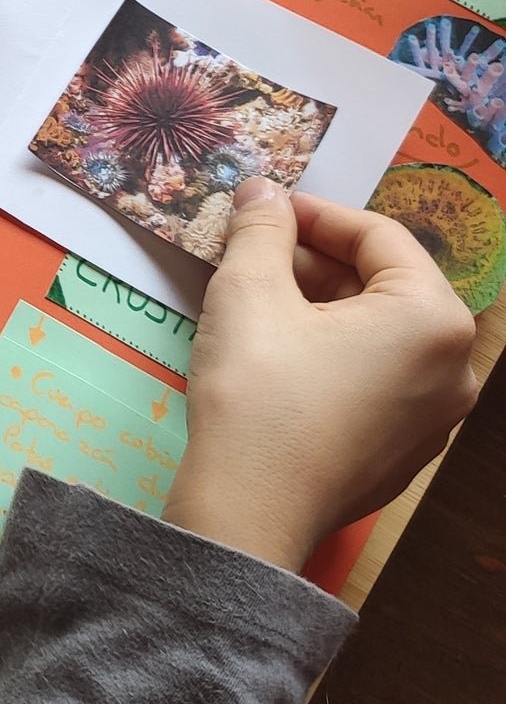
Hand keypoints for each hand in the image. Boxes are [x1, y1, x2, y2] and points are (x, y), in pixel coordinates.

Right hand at [164, 177, 478, 573]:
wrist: (248, 512)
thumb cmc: (259, 393)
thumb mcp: (248, 290)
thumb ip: (261, 228)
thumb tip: (261, 190)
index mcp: (433, 319)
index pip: (379, 236)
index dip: (314, 214)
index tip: (263, 210)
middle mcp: (454, 369)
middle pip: (384, 287)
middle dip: (316, 264)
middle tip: (253, 257)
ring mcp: (434, 419)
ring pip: (379, 336)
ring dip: (321, 309)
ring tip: (257, 304)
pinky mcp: (403, 455)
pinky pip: (374, 383)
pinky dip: (332, 357)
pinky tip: (277, 360)